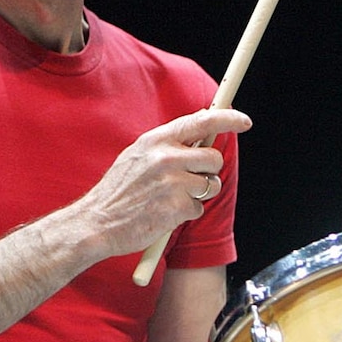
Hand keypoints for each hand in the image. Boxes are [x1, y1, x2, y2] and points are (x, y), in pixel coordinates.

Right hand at [78, 106, 251, 258]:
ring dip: (199, 194)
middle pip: (214, 158)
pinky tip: (163, 214)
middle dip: (210, 171)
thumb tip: (200, 129)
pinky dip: (185, 214)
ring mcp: (172, 183)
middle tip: (193, 179)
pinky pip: (198, 208)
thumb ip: (167, 144)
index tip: (245, 122)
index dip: (228, 119)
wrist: (96, 222)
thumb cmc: (118, 191)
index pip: (202, 121)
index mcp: (156, 140)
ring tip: (171, 198)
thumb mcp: (137, 156)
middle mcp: (166, 157)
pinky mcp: (176, 208)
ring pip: (210, 185)